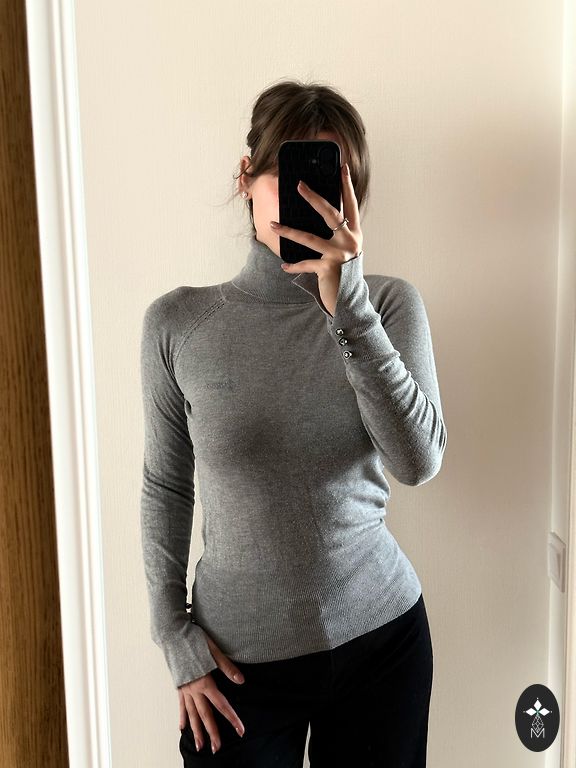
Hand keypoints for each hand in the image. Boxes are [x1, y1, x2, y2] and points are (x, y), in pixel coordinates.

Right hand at [178, 635, 245, 754]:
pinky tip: (182, 728)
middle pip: (204, 715)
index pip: (221, 704)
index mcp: (204, 682)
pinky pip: (181, 704)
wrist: (172, 634)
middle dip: (212, 733)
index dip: (232, 718)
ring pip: (191, 714)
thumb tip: (241, 681)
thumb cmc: (193, 639)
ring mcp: (184, 688)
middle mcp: (193, 689)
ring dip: (196, 731)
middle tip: (216, 749)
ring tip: (200, 746)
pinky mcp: (178, 685)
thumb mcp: (213, 650)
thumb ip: (226, 667)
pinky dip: (182, 717)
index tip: (240, 730)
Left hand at [271, 162, 362, 316]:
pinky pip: (306, 263)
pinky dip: (294, 266)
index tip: (342, 168)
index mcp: (355, 234)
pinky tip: (284, 267)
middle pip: (331, 213)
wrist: (350, 302)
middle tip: (299, 185)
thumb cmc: (344, 274)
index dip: (347, 186)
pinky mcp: (328, 269)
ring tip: (273, 225)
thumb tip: (320, 215)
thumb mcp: (344, 251)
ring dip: (289, 231)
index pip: (351, 205)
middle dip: (313, 198)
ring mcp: (339, 255)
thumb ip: (337, 234)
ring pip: (310, 237)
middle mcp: (350, 241)